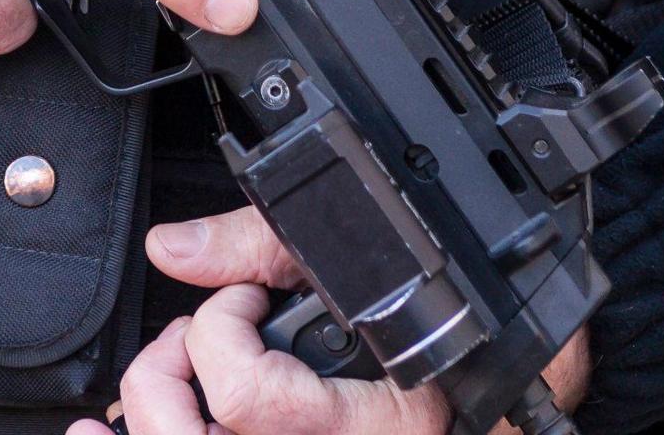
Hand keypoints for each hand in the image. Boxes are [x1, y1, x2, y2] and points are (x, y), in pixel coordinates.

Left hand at [67, 206, 588, 434]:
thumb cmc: (446, 339)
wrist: (514, 397)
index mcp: (371, 421)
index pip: (253, 401)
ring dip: (149, 412)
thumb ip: (264, 246)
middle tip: (196, 340)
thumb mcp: (364, 273)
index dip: (223, 333)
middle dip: (166, 376)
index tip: (246, 301)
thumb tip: (174, 246)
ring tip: (173, 376)